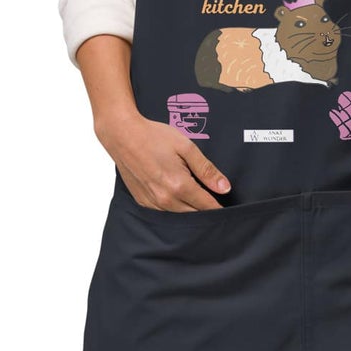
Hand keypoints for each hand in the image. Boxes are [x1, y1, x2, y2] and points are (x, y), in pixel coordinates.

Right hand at [96, 110, 231, 211]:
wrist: (122, 135)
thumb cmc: (154, 137)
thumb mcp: (186, 148)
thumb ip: (206, 170)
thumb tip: (224, 188)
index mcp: (179, 185)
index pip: (207, 206)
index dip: (219, 207)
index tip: (228, 207)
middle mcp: (165, 198)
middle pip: (194, 214)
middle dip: (206, 210)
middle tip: (213, 200)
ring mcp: (152, 202)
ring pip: (179, 216)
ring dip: (190, 210)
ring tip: (196, 198)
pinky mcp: (142, 201)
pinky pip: (164, 212)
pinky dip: (174, 208)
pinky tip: (177, 196)